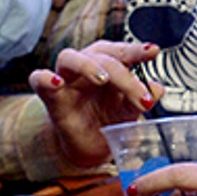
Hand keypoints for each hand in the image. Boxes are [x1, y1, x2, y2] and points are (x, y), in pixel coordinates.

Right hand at [29, 40, 163, 167]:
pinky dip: (45, 78)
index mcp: (109, 64)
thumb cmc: (109, 119)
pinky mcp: (50, 97)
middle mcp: (87, 65)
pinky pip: (38, 79)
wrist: (89, 145)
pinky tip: (56, 82)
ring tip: (102, 79)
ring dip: (87, 65)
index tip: (153, 51)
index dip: (137, 50)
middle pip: (100, 56)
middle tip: (140, 95)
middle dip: (122, 74)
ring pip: (69, 58)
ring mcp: (66, 79)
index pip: (121, 52)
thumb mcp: (130, 111)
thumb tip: (158, 88)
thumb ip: (141, 98)